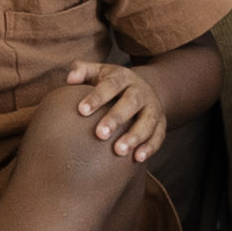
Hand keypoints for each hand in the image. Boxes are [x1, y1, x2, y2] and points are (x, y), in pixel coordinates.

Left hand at [55, 60, 169, 162]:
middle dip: (116, 118)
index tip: (81, 110)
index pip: (111, 84)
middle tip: (100, 134)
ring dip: (134, 136)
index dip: (97, 97)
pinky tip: (138, 158)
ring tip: (119, 151)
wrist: (143, 90)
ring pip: (148, 121)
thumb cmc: (111, 85)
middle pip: (131, 102)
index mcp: (123, 77)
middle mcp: (141, 91)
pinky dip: (150, 147)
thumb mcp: (98, 73)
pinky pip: (159, 136)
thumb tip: (70, 78)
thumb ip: (82, 71)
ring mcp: (153, 107)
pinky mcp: (161, 123)